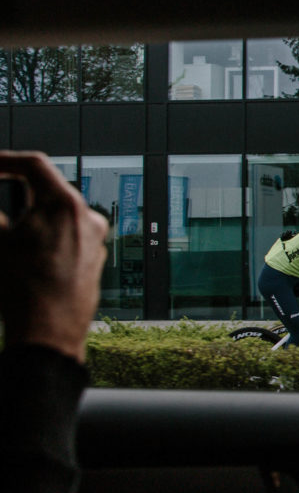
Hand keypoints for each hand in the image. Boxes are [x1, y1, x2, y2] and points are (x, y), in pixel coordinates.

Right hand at [0, 152, 108, 362]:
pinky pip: (68, 240)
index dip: (5, 161)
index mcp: (65, 204)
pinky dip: (46, 239)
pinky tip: (28, 257)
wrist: (49, 331)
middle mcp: (88, 218)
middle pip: (48, 191)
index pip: (34, 164)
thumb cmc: (24, 288)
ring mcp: (95, 241)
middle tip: (0, 199)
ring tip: (12, 238)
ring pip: (58, 218)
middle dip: (19, 194)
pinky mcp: (95, 261)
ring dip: (32, 220)